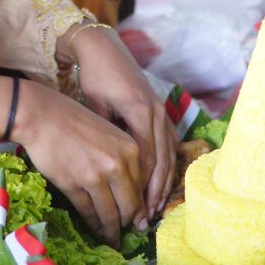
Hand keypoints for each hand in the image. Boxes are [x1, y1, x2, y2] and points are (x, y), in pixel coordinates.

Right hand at [9, 77, 147, 245]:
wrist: (42, 114)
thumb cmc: (75, 120)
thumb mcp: (108, 134)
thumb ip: (123, 160)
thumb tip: (133, 195)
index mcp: (130, 149)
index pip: (141, 189)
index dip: (138, 208)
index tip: (137, 220)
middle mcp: (117, 164)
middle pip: (128, 206)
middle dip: (127, 223)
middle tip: (124, 233)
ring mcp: (95, 176)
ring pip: (109, 214)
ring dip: (110, 231)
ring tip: (111, 239)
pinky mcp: (73, 185)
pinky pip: (88, 212)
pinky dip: (92, 224)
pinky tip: (93, 229)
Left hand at [67, 25, 175, 222]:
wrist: (104, 46)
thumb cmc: (95, 75)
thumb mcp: (95, 104)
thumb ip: (105, 134)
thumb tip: (108, 168)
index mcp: (140, 111)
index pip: (147, 158)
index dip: (142, 187)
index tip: (134, 210)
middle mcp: (155, 111)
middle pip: (162, 159)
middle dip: (155, 191)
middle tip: (146, 218)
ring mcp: (160, 109)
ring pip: (169, 152)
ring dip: (163, 181)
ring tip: (154, 207)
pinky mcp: (159, 108)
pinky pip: (168, 141)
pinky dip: (166, 162)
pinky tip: (161, 180)